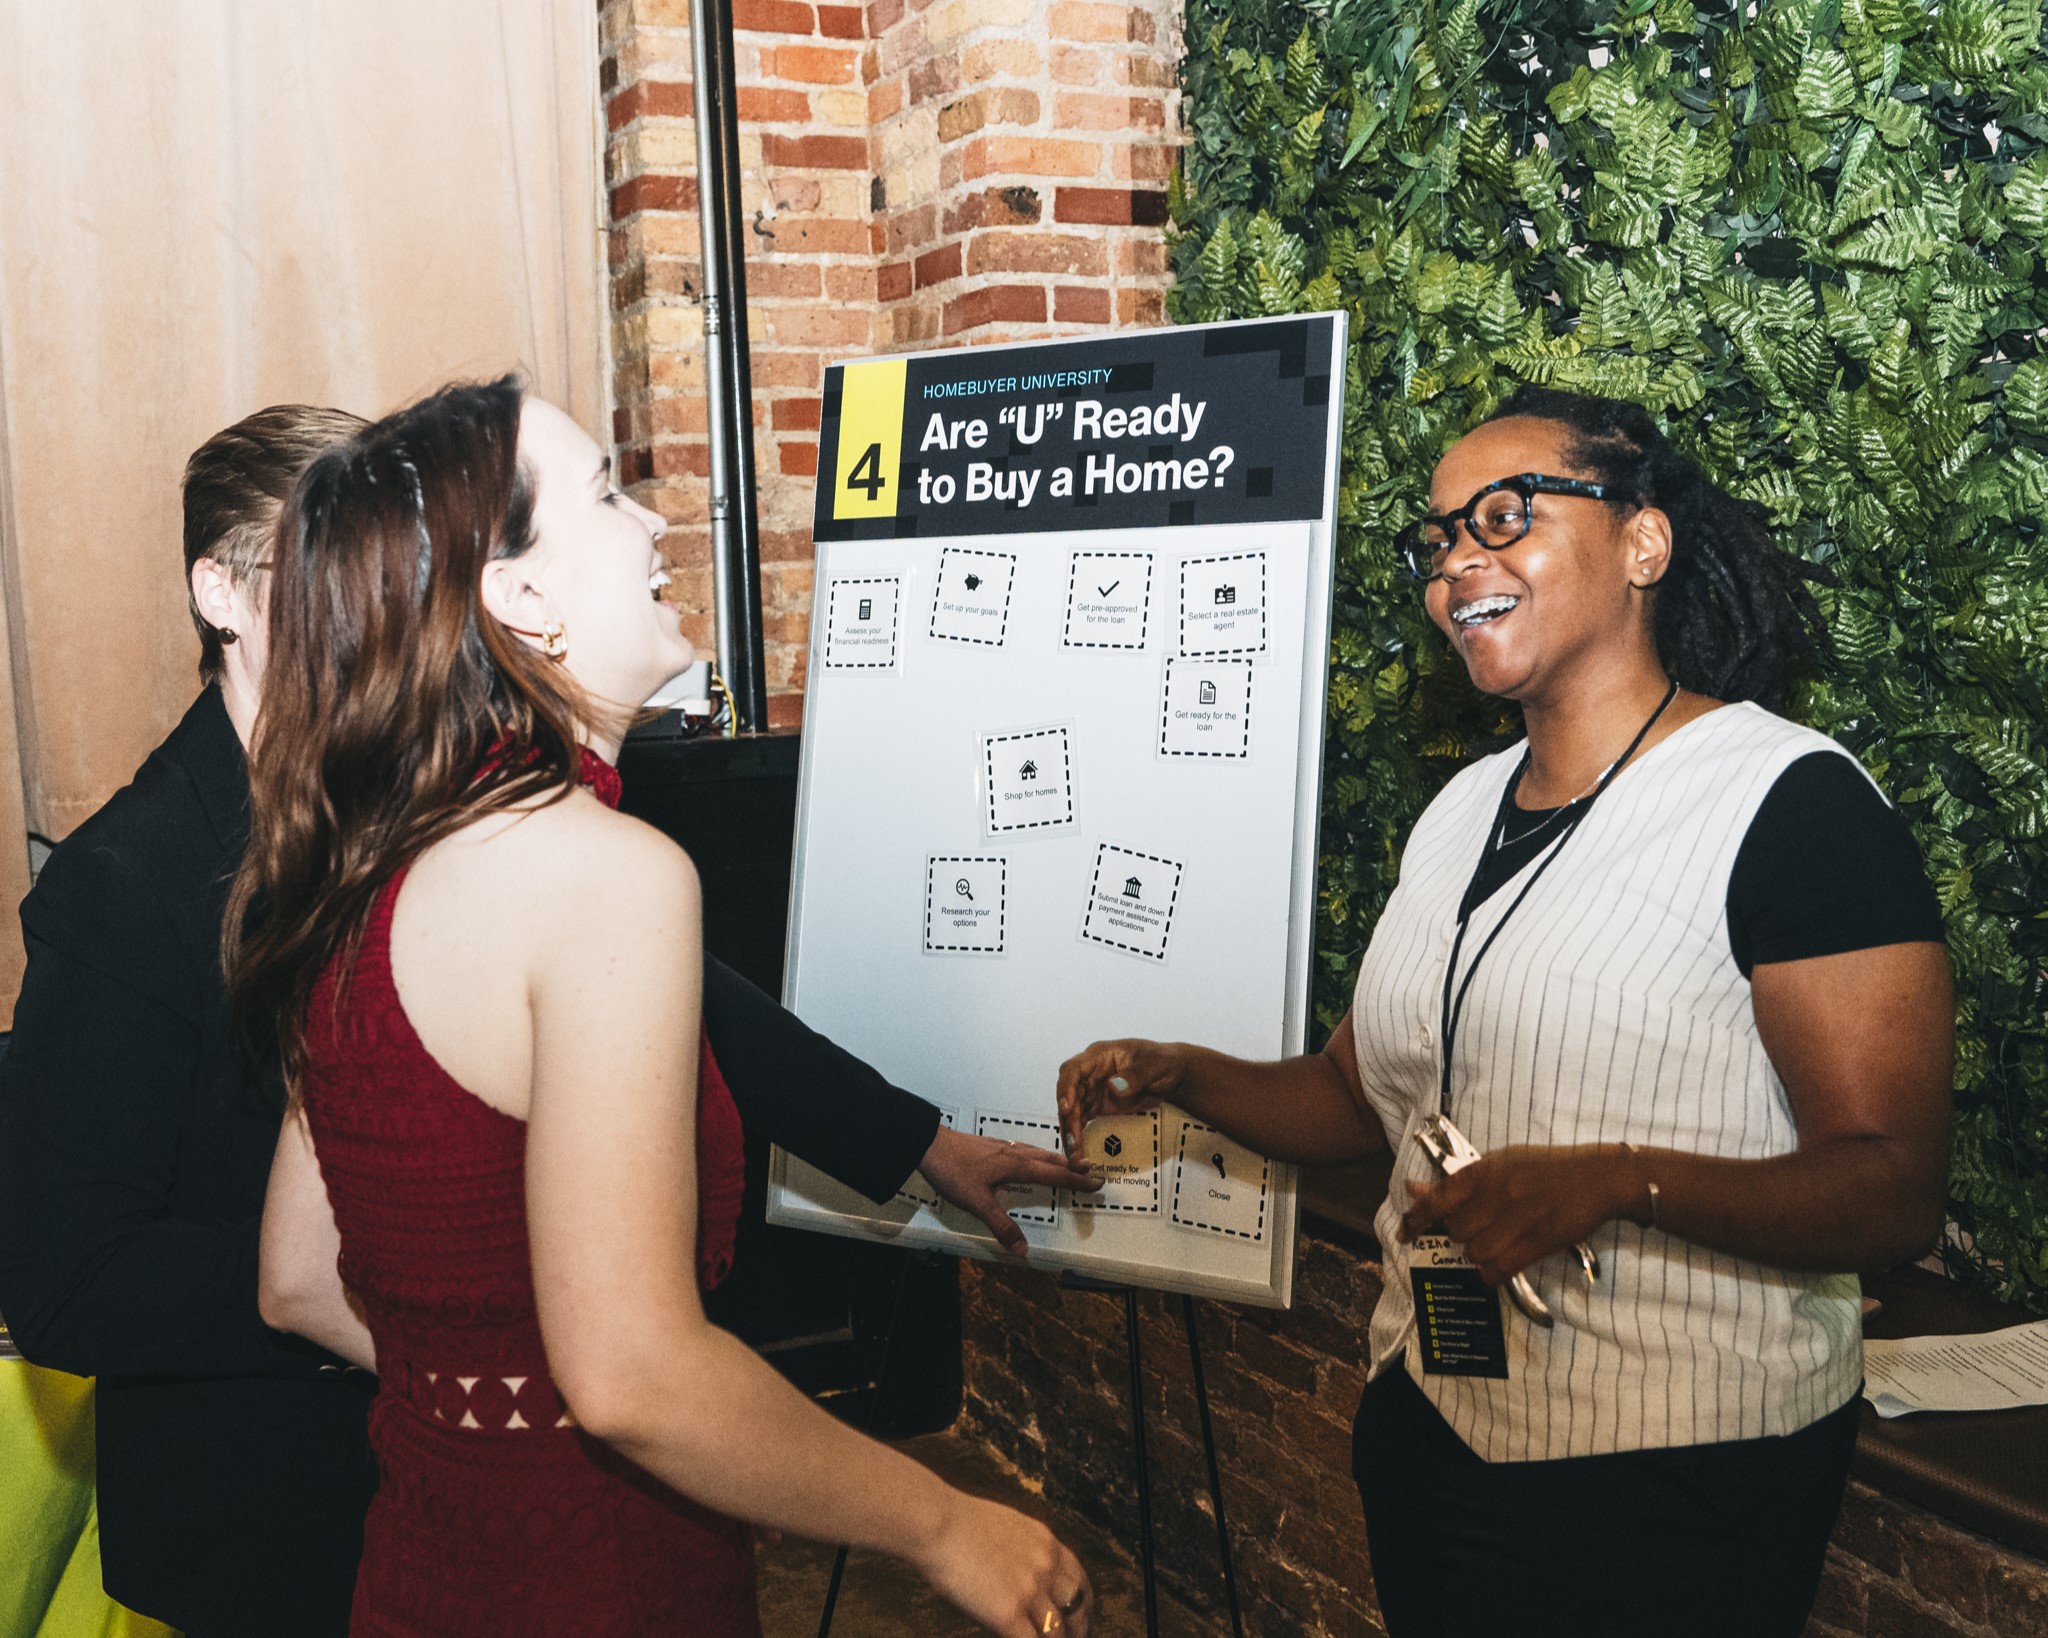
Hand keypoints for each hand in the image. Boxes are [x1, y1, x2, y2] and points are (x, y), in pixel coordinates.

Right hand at [916, 1495, 1093, 1637]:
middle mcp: (1045, 1565)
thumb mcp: (1008, 1524)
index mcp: (1046, 1542)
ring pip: (1057, 1629)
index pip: (1079, 1578)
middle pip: (1076, 1605)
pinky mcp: (1008, 1612)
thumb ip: (1025, 1548)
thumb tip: (1025, 1568)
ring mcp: (1029, 1590)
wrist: (937, 1522)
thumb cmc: (958, 1521)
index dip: (1084, 1602)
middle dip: (1078, 1626)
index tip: (1082, 1615)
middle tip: (1074, 1637)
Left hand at [918, 1126, 1099, 1257]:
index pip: (1053, 1174)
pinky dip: (1038, 1154)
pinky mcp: (990, 1146)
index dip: (1076, 1181)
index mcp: (1016, 1166)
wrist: (928, 1144)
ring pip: (1037, 1152)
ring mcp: (1002, 1146)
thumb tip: (1023, 1251)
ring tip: (1069, 1163)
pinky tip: (1029, 1157)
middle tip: (1093, 1171)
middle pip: (1050, 1160)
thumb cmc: (953, 1171)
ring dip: (1056, 1159)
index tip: (1097, 1182)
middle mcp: (1014, 1153)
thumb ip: (1001, 1226)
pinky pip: (1024, 1149)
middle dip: (1073, 1167)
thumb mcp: (977, 1203)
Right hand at [1055, 1038, 1189, 1157]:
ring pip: (1072, 1111)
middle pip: (1069, 1094)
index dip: (1066, 1088)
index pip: (1073, 1069)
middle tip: (1072, 1142)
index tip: (1066, 1107)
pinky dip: (1079, 1136)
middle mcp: (1091, 1073)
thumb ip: (1137, 1075)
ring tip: (1074, 1154)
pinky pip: (1082, 1121)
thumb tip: (1114, 1087)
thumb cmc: (1164, 1062)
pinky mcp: (1098, 1106)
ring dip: (1071, 1132)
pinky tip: (1079, 1152)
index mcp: (1100, 1055)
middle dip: (1067, 1118)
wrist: (1173, 1075)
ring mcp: (1093, 1090)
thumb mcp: (1157, 1065)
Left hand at [1400, 1144, 1638, 1286]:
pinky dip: (1491, 1274)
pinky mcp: (1537, 1242)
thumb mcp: (1499, 1163)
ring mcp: (1518, 1220)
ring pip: (1475, 1252)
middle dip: (1460, 1236)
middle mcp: (1496, 1194)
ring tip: (1492, 1243)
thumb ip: (1458, 1181)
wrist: (1594, 1177)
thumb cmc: (1543, 1168)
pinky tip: (1496, 1267)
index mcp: (1483, 1171)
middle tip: (1477, 1229)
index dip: (1416, 1219)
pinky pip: (1499, 1269)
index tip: (1405, 1234)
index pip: (1438, 1199)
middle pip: (1456, 1231)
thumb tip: (1414, 1189)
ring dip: (1477, 1254)